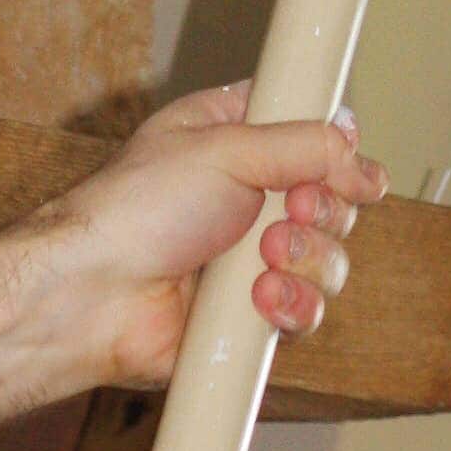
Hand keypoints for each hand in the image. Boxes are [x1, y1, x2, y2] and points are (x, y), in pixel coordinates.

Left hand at [40, 82, 388, 395]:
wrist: (93, 294)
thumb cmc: (135, 208)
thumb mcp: (226, 148)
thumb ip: (304, 144)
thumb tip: (357, 150)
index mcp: (237, 139)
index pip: (314, 136)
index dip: (339, 155)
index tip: (347, 168)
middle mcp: (250, 197)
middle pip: (334, 202)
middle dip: (326, 211)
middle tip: (296, 209)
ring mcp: (251, 258)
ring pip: (328, 260)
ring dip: (308, 259)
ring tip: (266, 257)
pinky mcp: (250, 313)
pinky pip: (305, 312)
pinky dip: (292, 306)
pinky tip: (259, 299)